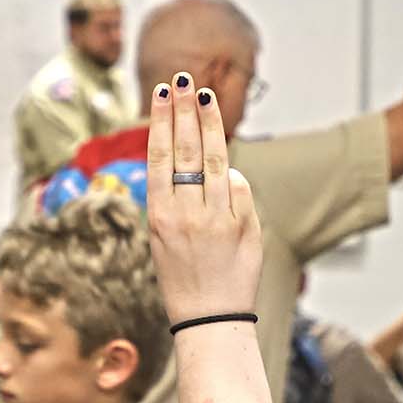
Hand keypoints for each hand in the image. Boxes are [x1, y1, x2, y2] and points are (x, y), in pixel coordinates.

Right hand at [145, 72, 262, 322]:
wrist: (210, 322)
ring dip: (210, 124)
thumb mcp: (163, 239)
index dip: (163, 121)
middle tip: (184, 80)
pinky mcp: (243, 228)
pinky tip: (225, 166)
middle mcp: (185, 214)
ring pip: (215, 160)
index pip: (160, 156)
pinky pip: (238, 188)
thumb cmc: (184, 280)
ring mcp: (216, 220)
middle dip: (185, 110)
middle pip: (186, 149)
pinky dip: (232, 175)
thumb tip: (204, 164)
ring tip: (205, 96)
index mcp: (159, 216)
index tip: (163, 93)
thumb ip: (178, 199)